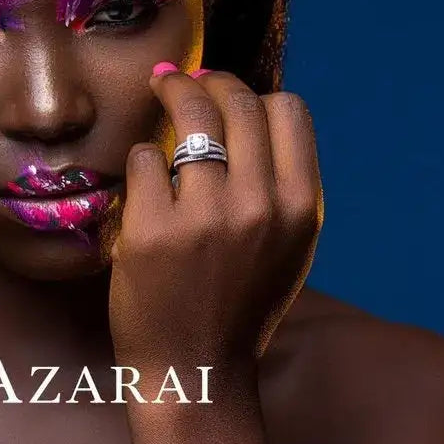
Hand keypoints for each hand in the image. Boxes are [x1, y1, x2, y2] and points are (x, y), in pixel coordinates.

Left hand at [108, 67, 323, 377]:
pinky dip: (144, 160)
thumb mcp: (286, 243)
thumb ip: (277, 180)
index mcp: (300, 208)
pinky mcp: (152, 229)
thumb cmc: (240, 299)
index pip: (287, 109)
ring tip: (158, 85)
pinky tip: (145, 179)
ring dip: (170, 94)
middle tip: (182, 76)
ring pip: (188, 116)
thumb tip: (244, 106)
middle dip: (205, 78)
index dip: (253, 91)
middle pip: (235, 101)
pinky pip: (145, 158)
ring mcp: (204, 217)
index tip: (225, 89)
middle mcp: (259, 206)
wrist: (196, 367)